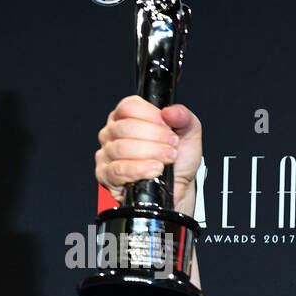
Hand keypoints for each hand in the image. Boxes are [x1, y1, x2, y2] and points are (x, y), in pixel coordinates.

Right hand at [95, 96, 202, 214]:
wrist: (180, 188)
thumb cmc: (179, 161)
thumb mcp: (189, 134)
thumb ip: (184, 117)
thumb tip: (170, 111)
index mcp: (127, 117)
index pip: (129, 107)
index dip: (151, 116)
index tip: (169, 127)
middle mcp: (113, 133)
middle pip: (125, 127)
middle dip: (155, 137)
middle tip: (172, 146)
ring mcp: (107, 154)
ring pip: (122, 148)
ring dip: (151, 153)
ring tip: (168, 159)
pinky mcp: (107, 175)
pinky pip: (118, 170)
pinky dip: (140, 169)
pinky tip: (155, 169)